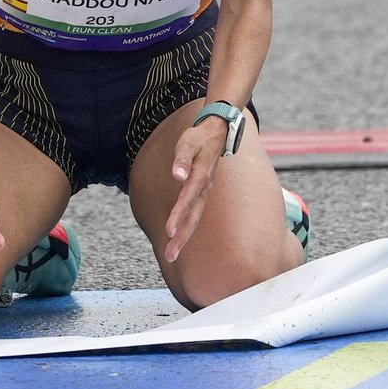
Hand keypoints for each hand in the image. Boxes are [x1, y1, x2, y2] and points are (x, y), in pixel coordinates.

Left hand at [164, 120, 226, 262]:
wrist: (218, 133)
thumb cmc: (199, 138)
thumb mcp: (189, 142)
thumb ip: (182, 159)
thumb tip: (176, 175)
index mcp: (200, 176)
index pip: (188, 199)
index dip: (179, 214)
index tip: (169, 231)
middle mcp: (204, 188)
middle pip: (193, 217)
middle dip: (182, 237)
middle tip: (170, 255)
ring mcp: (204, 192)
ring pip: (194, 218)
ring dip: (183, 236)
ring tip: (171, 254)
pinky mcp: (202, 193)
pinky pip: (194, 213)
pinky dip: (186, 226)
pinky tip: (178, 237)